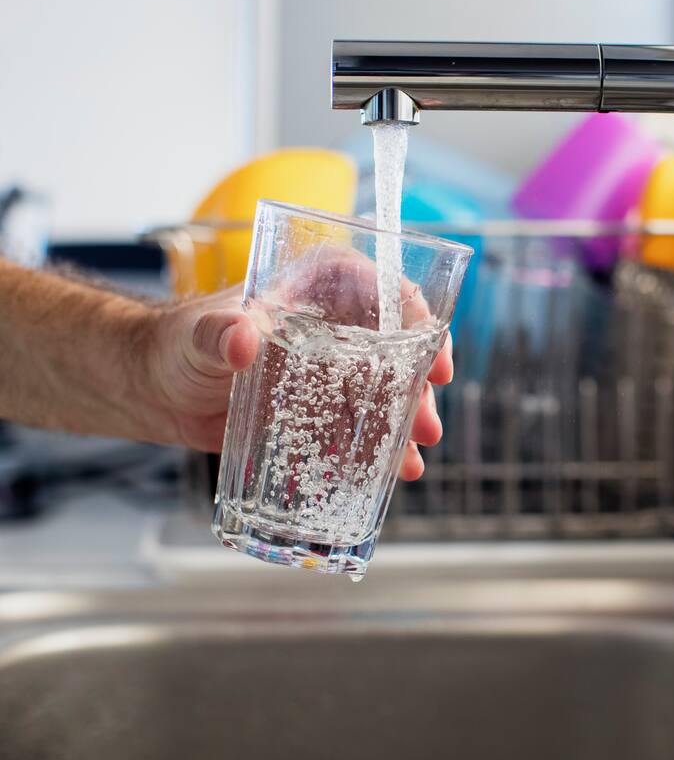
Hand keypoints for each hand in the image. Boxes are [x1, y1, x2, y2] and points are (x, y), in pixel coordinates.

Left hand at [141, 285, 451, 479]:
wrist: (154, 390)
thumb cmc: (174, 344)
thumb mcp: (197, 335)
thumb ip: (218, 333)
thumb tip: (241, 337)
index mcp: (320, 286)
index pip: (388, 292)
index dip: (419, 327)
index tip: (434, 364)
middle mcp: (338, 323)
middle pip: (399, 350)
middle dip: (418, 393)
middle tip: (426, 429)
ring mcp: (333, 368)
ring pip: (387, 392)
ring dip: (404, 427)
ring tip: (409, 464)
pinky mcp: (322, 408)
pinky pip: (360, 425)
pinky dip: (376, 450)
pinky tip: (386, 474)